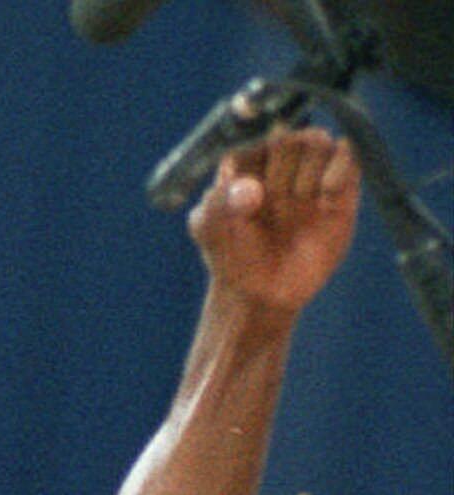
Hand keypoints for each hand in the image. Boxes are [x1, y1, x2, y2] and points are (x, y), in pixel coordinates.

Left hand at [189, 127, 358, 318]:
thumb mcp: (210, 231)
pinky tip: (326, 196)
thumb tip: (250, 189)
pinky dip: (341, 168)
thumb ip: (218, 205)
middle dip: (280, 171)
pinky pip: (351, 154)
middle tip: (275, 203)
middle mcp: (280, 160)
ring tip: (299, 203)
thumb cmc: (231, 256)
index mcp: (244, 160)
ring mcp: (312, 171)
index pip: (254, 135)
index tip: (247, 195)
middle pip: (289, 136)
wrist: (262, 293)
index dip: (253, 163)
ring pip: (319, 141)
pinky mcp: (343, 186)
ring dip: (307, 173)